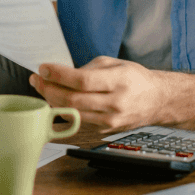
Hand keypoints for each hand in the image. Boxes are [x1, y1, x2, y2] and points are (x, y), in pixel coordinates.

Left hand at [28, 56, 170, 132]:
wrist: (157, 101)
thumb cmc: (135, 79)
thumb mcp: (115, 63)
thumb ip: (88, 68)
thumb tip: (61, 74)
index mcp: (119, 81)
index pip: (83, 80)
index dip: (59, 75)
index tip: (44, 68)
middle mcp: (115, 103)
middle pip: (73, 100)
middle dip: (49, 89)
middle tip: (37, 79)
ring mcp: (110, 120)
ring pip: (72, 113)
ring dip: (52, 100)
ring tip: (43, 88)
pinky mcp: (105, 130)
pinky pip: (79, 120)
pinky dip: (64, 110)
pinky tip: (56, 100)